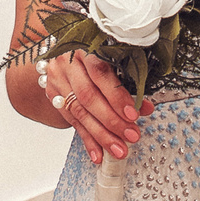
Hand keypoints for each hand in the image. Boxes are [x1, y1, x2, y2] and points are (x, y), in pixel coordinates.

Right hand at [44, 50, 150, 164]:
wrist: (63, 53)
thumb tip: (146, 108)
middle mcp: (67, 63)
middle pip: (88, 96)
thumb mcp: (112, 61)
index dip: (117, 96)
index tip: (133, 115)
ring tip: (118, 150)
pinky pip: (72, 122)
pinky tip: (98, 154)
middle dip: (111, 120)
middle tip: (130, 136)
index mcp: (85, 47)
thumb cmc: (94, 55)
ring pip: (79, 112)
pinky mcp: (53, 96)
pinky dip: (87, 140)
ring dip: (101, 135)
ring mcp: (57, 80)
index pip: (100, 73)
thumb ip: (128, 83)